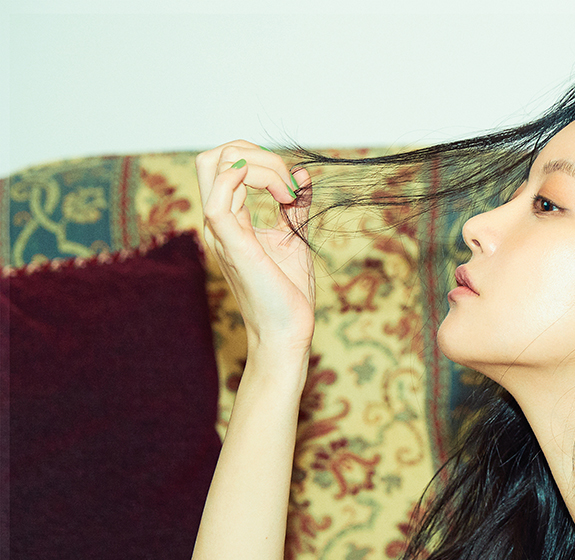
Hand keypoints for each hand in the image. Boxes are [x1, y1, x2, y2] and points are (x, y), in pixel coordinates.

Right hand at [196, 141, 314, 359]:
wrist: (288, 330)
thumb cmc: (289, 293)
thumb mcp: (295, 238)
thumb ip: (295, 206)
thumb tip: (303, 175)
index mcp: (229, 219)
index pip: (226, 164)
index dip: (262, 160)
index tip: (294, 188)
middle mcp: (218, 222)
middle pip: (212, 157)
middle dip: (256, 154)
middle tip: (288, 183)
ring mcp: (221, 232)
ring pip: (216, 167)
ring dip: (260, 166)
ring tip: (287, 193)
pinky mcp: (231, 245)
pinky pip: (218, 200)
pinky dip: (244, 179)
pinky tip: (278, 192)